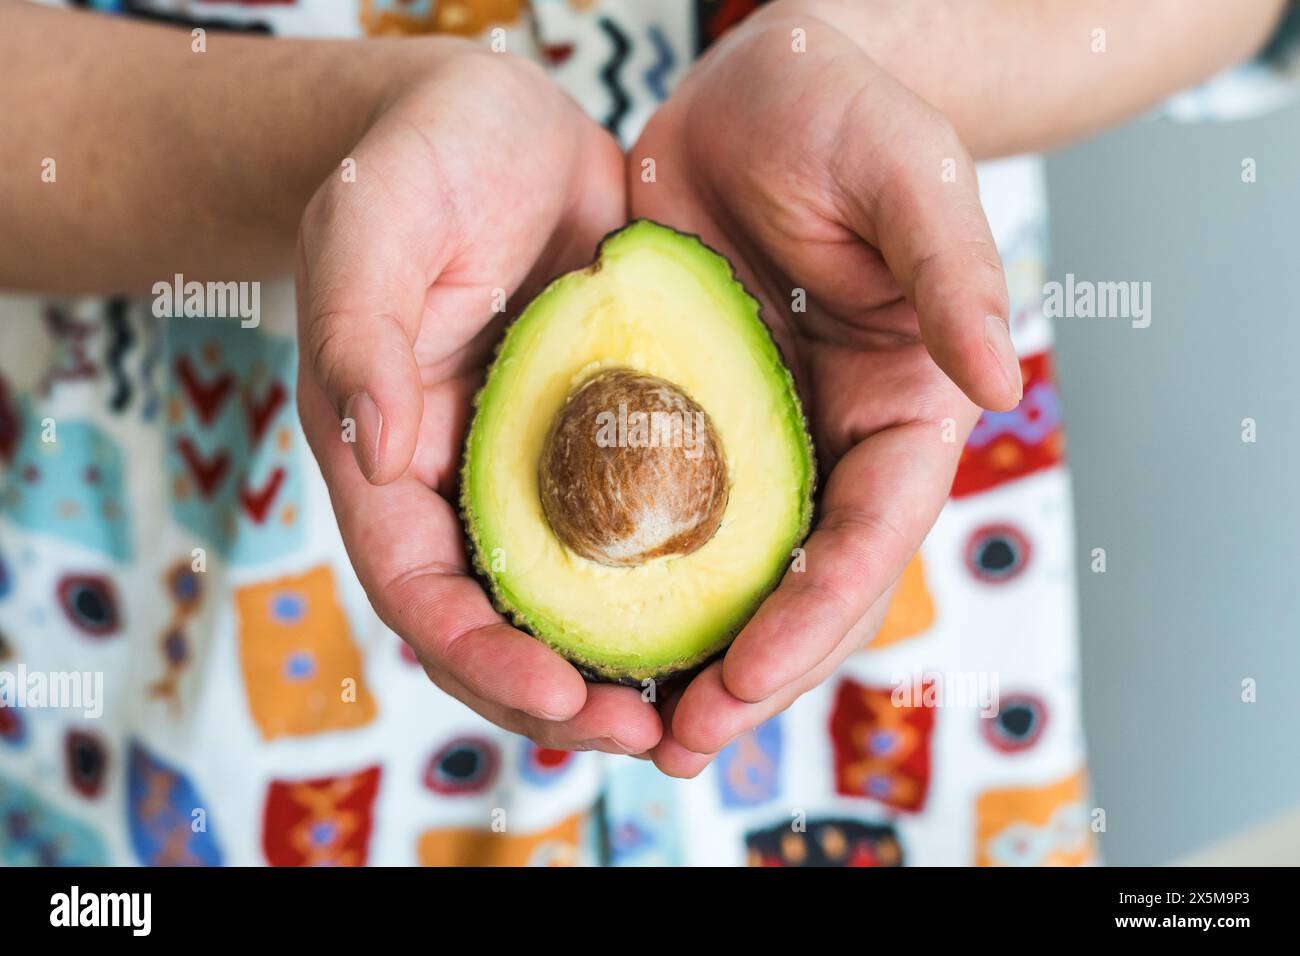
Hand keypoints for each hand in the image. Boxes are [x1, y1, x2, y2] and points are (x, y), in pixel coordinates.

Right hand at [296, 45, 659, 754]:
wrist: (496, 128)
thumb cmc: (420, 163)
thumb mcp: (378, 225)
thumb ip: (358, 330)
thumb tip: (377, 454)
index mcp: (386, 455)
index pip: (416, 588)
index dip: (479, 657)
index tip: (561, 699)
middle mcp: (456, 483)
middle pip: (492, 627)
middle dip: (560, 696)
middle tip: (651, 737)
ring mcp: (529, 472)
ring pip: (565, 602)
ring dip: (622, 667)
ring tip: (698, 712)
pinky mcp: (597, 444)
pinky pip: (629, 537)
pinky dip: (667, 588)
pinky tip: (730, 615)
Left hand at [628, 9, 1020, 774]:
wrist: (748, 92)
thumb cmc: (840, 115)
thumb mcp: (905, 175)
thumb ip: (952, 272)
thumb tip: (1000, 381)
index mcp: (899, 408)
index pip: (870, 535)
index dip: (815, 617)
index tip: (748, 680)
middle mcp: (829, 443)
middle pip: (801, 585)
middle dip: (750, 670)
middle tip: (679, 744)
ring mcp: (754, 441)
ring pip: (729, 574)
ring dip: (686, 654)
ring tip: (629, 730)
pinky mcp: (682, 421)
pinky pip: (658, 517)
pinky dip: (629, 581)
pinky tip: (581, 630)